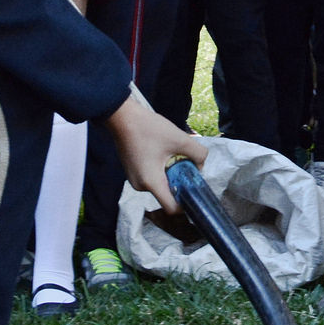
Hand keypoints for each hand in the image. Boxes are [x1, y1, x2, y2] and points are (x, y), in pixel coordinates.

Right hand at [105, 86, 207, 214]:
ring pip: (160, 184)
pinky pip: (151, 177)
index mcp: (151, 182)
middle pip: (167, 194)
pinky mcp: (132, 172)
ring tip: (171, 153)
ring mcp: (134, 179)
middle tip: (185, 162)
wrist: (122, 116)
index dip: (186, 202)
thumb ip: (198, 154)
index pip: (172, 208)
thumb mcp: (179, 139)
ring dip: (170, 173)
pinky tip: (161, 152)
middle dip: (179, 181)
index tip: (193, 187)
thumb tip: (200, 165)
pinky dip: (160, 169)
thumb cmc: (149, 128)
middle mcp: (140, 186)